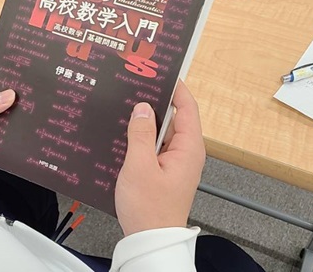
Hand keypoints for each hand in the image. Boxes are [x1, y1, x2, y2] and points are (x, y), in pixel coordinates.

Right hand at [114, 80, 204, 235]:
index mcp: (188, 148)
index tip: (159, 70)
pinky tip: (124, 131)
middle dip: (155, 100)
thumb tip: (141, 108)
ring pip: (161, 131)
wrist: (150, 240)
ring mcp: (175, 161)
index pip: (186, 107)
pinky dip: (142, 136)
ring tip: (126, 103)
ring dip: (146, 119)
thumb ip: (140, 134)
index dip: (175, 87)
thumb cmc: (149, 209)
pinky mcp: (163, 169)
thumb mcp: (139, 167)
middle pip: (174, 116)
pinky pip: (154, 145)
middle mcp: (185, 152)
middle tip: (136, 83)